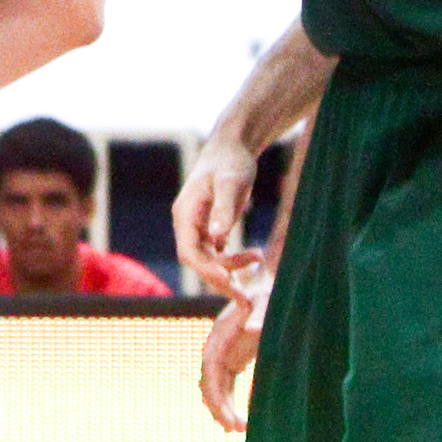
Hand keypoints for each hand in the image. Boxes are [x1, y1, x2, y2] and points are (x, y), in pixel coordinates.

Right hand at [172, 136, 264, 297]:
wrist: (232, 147)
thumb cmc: (231, 161)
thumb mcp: (231, 183)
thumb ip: (224, 210)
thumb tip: (217, 239)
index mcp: (185, 213)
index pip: (188, 251)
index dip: (205, 269)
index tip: (228, 279)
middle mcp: (187, 222)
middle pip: (197, 260)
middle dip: (220, 277)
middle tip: (245, 295)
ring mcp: (197, 226)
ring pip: (208, 259)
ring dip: (229, 268)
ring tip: (257, 260)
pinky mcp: (210, 227)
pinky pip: (216, 253)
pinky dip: (232, 260)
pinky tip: (253, 257)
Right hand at [198, 278, 266, 432]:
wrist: (270, 279)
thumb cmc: (270, 291)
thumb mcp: (266, 302)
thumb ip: (261, 316)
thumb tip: (252, 330)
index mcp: (222, 331)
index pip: (210, 368)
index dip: (215, 394)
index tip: (227, 417)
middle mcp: (219, 343)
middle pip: (209, 380)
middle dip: (218, 407)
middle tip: (234, 431)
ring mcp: (225, 349)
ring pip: (216, 384)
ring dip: (223, 407)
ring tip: (238, 430)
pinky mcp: (234, 355)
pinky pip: (227, 383)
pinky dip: (230, 401)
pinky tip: (241, 419)